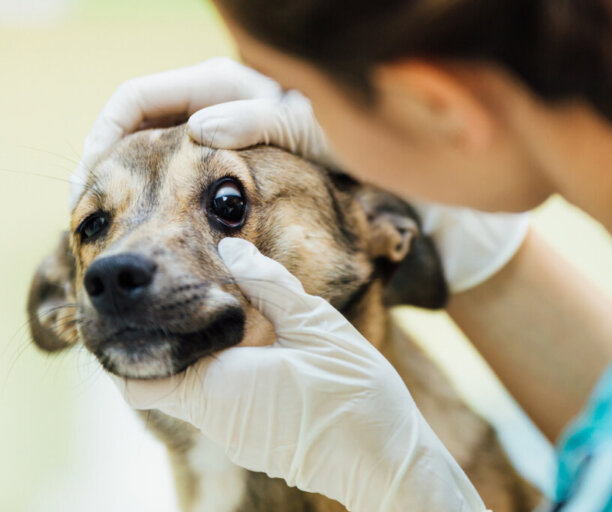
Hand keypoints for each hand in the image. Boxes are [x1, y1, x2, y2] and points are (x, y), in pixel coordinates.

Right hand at [73, 57, 527, 291]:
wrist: (398, 168)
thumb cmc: (362, 136)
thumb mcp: (314, 124)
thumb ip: (262, 119)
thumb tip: (201, 129)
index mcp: (224, 83)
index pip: (139, 96)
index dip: (103, 132)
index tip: (89, 178)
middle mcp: (218, 108)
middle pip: (138, 128)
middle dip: (107, 164)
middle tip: (90, 216)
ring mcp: (225, 140)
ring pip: (158, 159)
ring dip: (133, 189)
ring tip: (118, 232)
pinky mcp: (237, 172)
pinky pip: (186, 185)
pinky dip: (165, 204)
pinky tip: (161, 235)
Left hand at [113, 238, 487, 511]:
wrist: (387, 461)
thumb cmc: (353, 395)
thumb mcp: (315, 326)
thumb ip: (269, 285)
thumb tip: (232, 248)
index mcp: (218, 387)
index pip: (138, 380)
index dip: (132, 348)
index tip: (148, 313)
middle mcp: (217, 420)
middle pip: (171, 380)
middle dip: (181, 341)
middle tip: (201, 300)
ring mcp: (237, 438)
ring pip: (201, 392)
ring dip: (213, 358)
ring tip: (241, 320)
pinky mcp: (258, 446)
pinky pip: (228, 406)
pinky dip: (234, 378)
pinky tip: (269, 355)